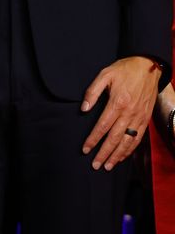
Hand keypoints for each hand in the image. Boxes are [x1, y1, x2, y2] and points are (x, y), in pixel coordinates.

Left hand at [81, 55, 160, 169]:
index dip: (93, 140)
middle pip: (115, 138)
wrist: (148, 67)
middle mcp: (129, 114)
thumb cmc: (123, 70)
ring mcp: (139, 118)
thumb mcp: (104, 75)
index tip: (85, 149)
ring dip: (117, 155)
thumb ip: (92, 92)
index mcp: (117, 103)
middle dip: (104, 153)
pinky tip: (123, 157)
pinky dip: (130, 150)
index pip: (102, 127)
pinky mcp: (145, 119)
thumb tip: (84, 109)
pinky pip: (138, 138)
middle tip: (95, 165)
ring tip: (108, 166)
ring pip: (128, 142)